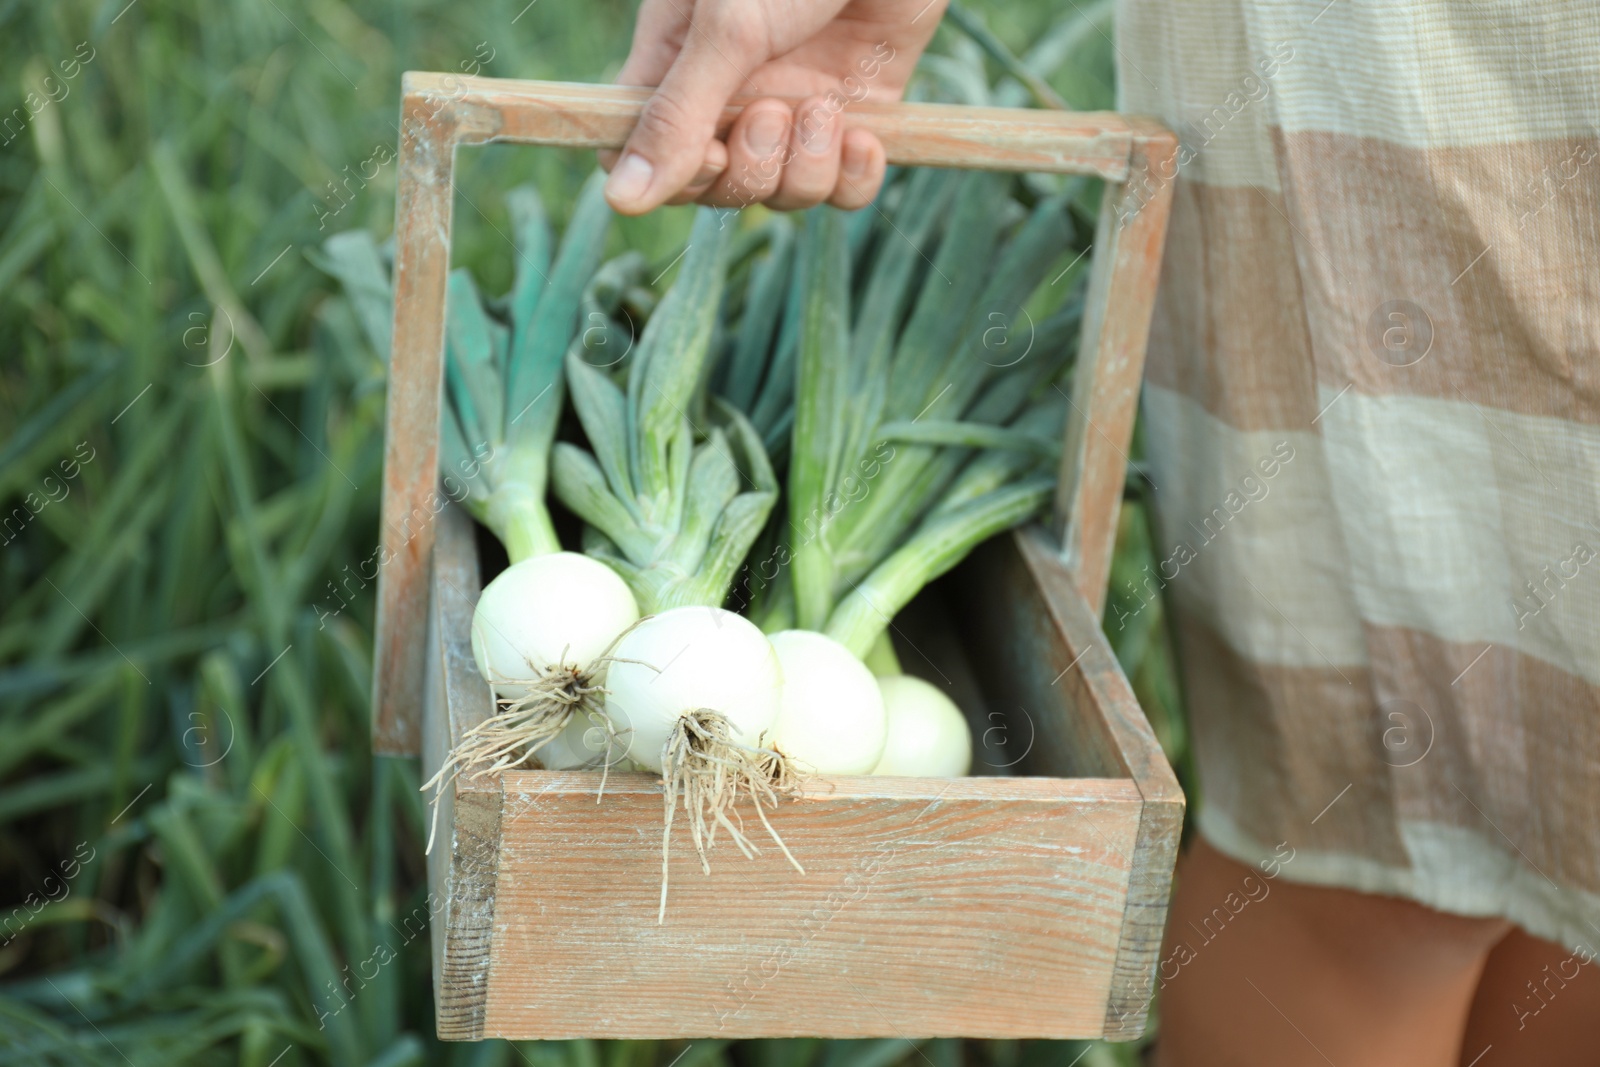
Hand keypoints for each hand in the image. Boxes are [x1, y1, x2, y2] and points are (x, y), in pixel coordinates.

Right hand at [603, 0, 947, 214]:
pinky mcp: (857, 117)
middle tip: (775, 112)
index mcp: (677, 63)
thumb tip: (620, 201)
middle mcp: (731, 96)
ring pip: (784, 194)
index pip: (640, 153)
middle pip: (716, 189)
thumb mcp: (728, 30)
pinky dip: (854, 178)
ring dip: (806, 170)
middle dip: (749, 171)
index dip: (670, 178)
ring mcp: (794, 109)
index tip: (707, 153)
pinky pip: (844, 191)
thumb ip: (676, 117)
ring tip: (826, 107)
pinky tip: (865, 136)